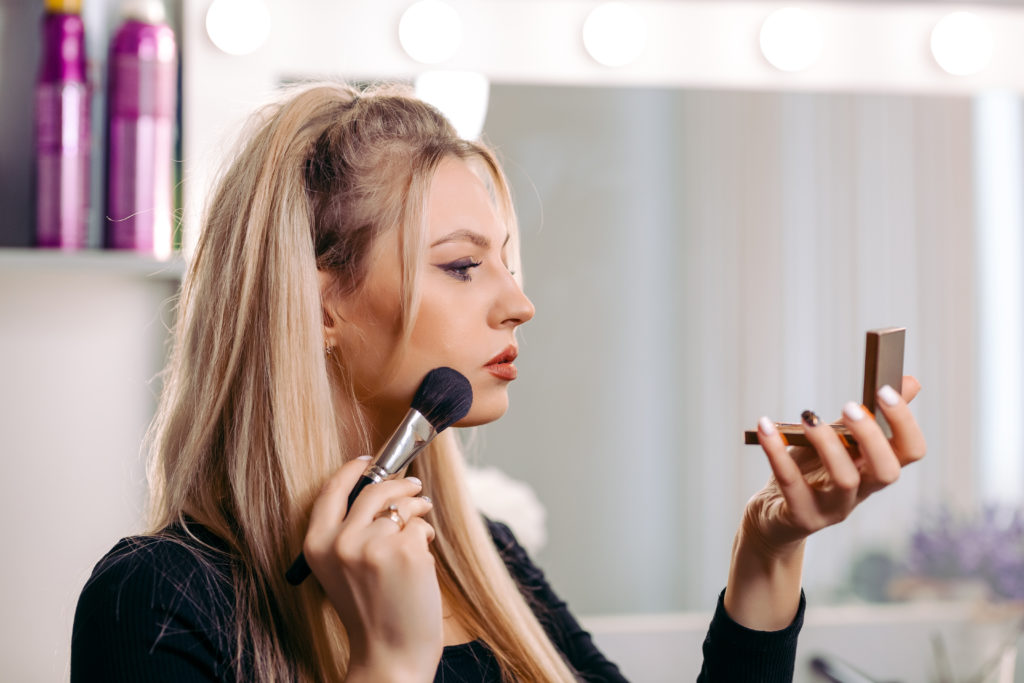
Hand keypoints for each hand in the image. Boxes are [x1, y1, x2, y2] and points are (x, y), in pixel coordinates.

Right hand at [302, 457, 441, 680]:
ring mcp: (372, 544)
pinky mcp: (404, 550)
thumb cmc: (372, 613)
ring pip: (403, 507)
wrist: (389, 654)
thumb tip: (381, 489)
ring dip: (418, 512)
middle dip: (399, 484)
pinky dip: (427, 537)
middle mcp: (340, 542)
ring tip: (422, 529)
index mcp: (317, 546)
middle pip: (374, 490)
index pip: (331, 491)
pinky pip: (421, 526)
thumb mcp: (344, 570)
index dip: (351, 469)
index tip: (367, 459)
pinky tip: (422, 562)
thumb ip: (351, 532)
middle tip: (415, 486)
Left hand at [724, 376, 925, 629]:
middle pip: (887, 472)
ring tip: (807, 415)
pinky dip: (777, 453)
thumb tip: (909, 380)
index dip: (905, 422)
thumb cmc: (809, 473)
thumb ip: (865, 416)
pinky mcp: (801, 517)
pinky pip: (791, 485)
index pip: (911, 452)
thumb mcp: (838, 440)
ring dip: (827, 444)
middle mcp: (861, 493)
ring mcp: (833, 509)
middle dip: (872, 437)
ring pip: (845, 481)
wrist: (773, 516)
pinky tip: (765, 427)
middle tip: (850, 406)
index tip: (884, 389)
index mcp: (874, 470)